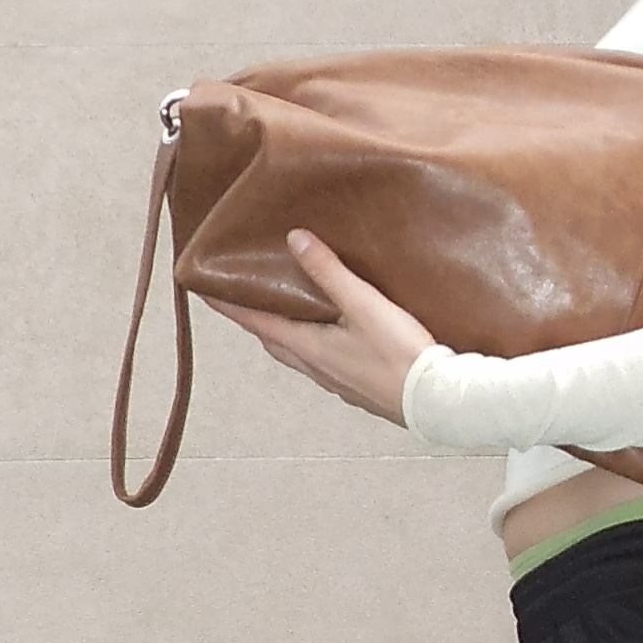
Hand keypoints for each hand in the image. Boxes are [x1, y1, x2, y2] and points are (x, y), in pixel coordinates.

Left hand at [214, 231, 435, 424]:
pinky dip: (317, 348)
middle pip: (275, 343)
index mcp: (310, 348)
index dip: (230, 306)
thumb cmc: (401, 356)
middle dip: (258, 322)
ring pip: (300, 357)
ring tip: (290, 313)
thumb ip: (329, 273)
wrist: (438, 402)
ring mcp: (339, 384)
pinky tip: (336, 339)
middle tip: (246, 300)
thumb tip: (294, 240)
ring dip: (288, 336)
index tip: (204, 292)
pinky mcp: (361, 391)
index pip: (258, 323)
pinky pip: (327, 366)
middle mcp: (318, 370)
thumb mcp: (363, 305)